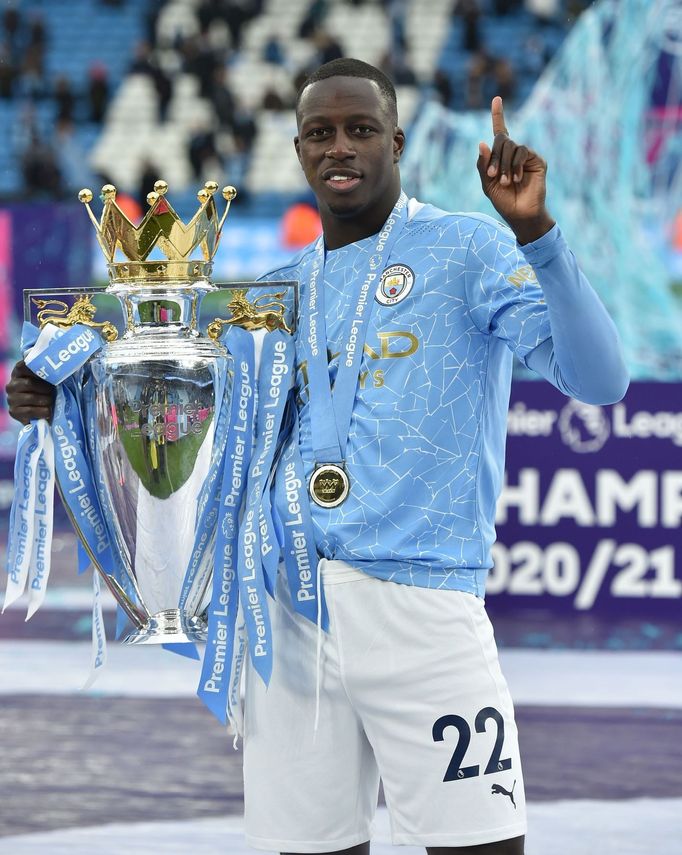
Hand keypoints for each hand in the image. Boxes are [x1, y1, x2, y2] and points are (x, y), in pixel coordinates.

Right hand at [6, 360, 55, 423]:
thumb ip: (49, 372)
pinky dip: (42, 411)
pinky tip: (48, 411)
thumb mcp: (48, 379)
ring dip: (46, 400)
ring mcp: (11, 399)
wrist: (42, 411)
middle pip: (29, 383)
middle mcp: (12, 385)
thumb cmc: (47, 391)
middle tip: (53, 391)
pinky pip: (30, 411)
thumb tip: (59, 366)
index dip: (36, 369)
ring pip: (31, 397)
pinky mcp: (14, 412)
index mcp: (18, 373)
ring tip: (52, 401)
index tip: (49, 372)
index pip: (23, 366)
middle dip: (45, 388)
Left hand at [477, 96, 554, 243]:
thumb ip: (483, 165)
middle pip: (502, 140)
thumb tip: (481, 143)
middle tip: (494, 176)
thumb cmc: (504, 201)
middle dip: (495, 158)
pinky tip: (517, 179)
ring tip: (507, 182)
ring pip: (512, 147)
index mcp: (501, 158)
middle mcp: (514, 153)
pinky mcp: (537, 161)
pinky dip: (516, 165)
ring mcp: (526, 156)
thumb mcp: (488, 185)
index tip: (497, 99)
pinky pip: (523, 152)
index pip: (499, 132)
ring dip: (505, 165)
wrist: (521, 214)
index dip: (498, 115)